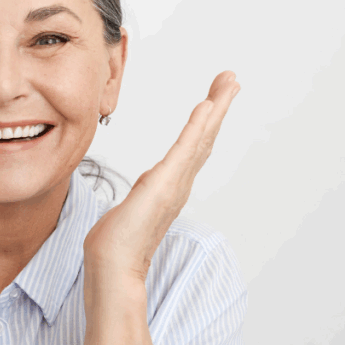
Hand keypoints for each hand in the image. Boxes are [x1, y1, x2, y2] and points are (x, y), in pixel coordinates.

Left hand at [83, 71, 239, 281]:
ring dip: (216, 108)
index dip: (206, 124)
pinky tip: (207, 104)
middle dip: (219, 107)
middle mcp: (180, 184)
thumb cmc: (115, 245)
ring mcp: (176, 183)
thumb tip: (145, 188)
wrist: (112, 265)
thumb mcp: (130, 209)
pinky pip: (186, 148)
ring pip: (202, 137)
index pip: (192, 149)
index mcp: (171, 188)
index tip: (214, 100)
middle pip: (205, 138)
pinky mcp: (166, 183)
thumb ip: (142, 196)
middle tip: (232, 79)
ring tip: (229, 82)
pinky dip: (199, 125)